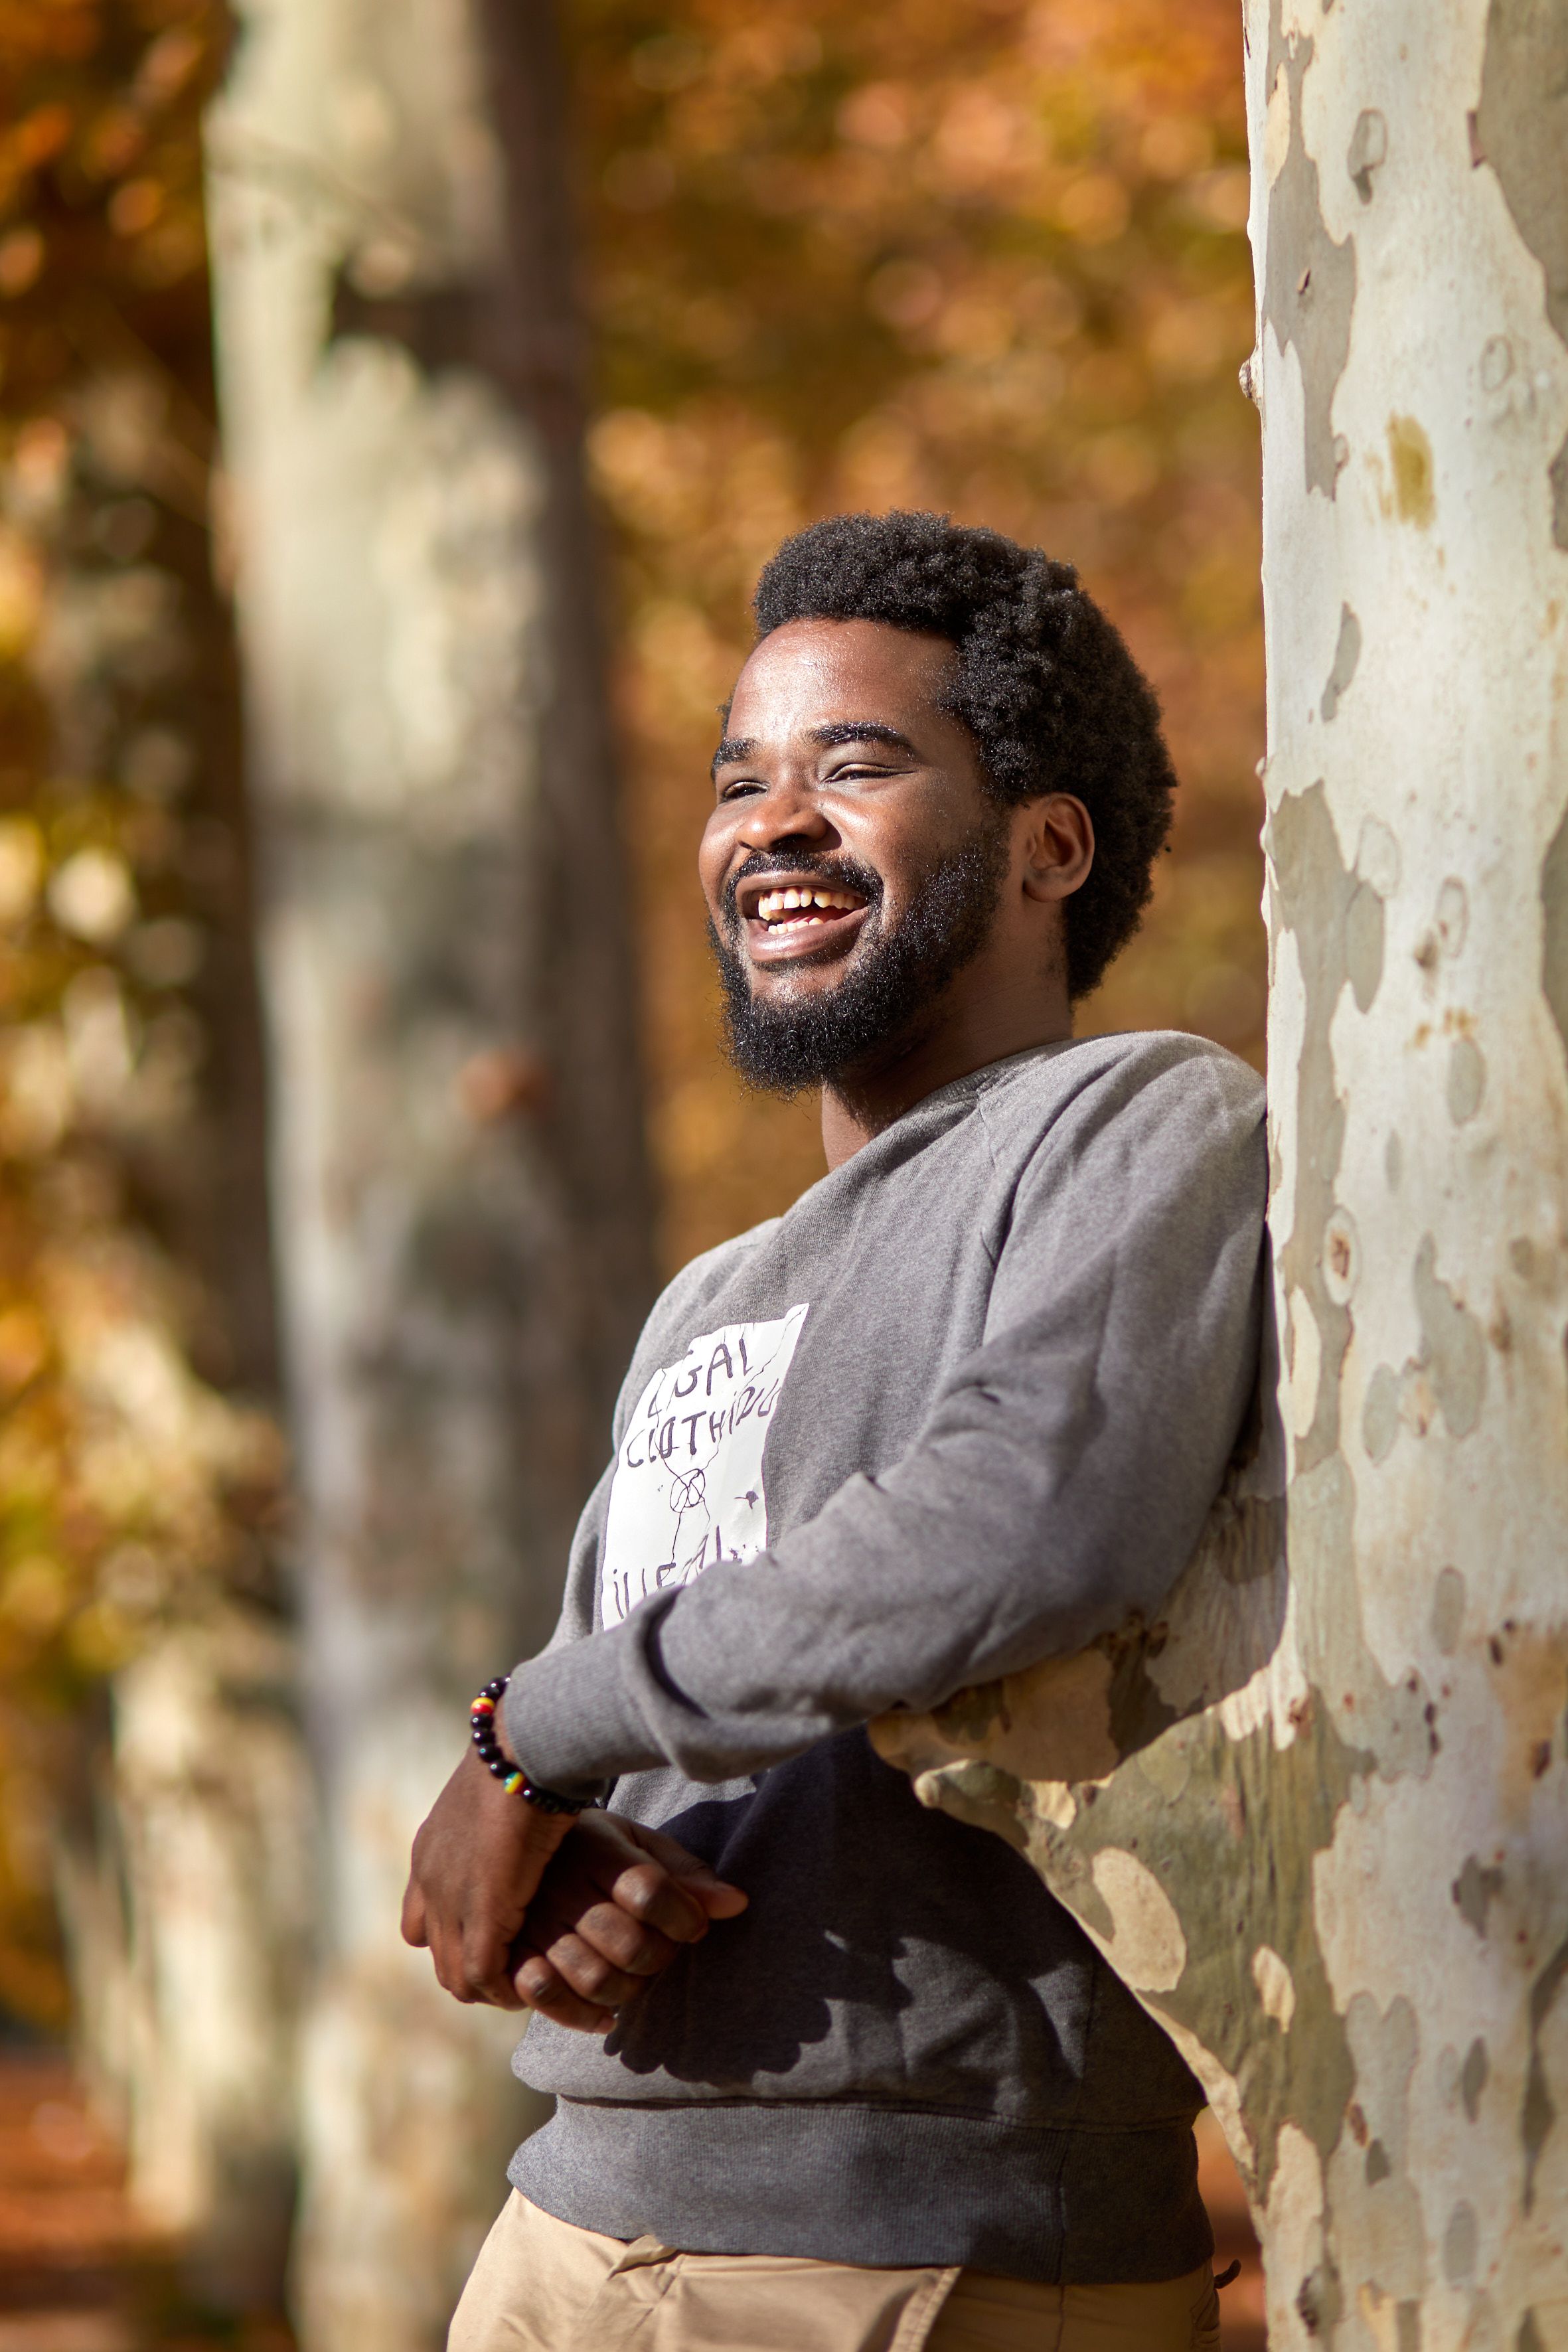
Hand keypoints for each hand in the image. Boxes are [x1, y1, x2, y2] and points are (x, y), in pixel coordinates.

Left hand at [401, 1746, 576, 2007]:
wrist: (522, 1748)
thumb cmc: (525, 1757)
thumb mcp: (499, 1793)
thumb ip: (497, 1822)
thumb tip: (523, 1823)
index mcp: (430, 1853)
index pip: (420, 1922)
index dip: (455, 1937)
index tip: (496, 1939)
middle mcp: (431, 1882)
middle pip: (439, 1955)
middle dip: (476, 1971)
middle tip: (517, 1972)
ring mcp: (450, 1900)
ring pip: (456, 1975)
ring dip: (491, 1988)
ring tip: (527, 1984)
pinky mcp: (481, 1913)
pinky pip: (483, 1975)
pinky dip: (506, 1989)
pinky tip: (534, 1982)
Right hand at [512, 1811, 748, 2032]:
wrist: (516, 1850)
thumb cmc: (597, 1851)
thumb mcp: (640, 1846)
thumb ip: (686, 1874)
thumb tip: (738, 1903)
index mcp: (597, 1850)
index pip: (650, 1891)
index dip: (685, 1917)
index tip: (695, 1924)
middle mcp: (562, 1887)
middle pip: (628, 1943)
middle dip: (661, 1957)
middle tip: (664, 1950)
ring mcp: (533, 1924)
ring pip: (594, 1978)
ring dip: (629, 1991)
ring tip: (636, 1978)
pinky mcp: (510, 1956)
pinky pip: (544, 1995)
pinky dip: (581, 2015)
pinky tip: (605, 2014)